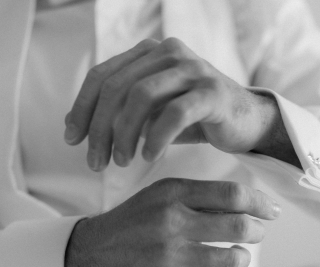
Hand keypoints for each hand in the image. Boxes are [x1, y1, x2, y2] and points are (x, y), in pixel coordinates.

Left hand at [63, 38, 296, 170]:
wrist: (248, 122)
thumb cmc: (197, 118)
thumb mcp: (151, 111)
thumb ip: (119, 111)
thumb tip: (74, 124)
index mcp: (150, 51)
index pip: (102, 75)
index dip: (82, 108)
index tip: (72, 140)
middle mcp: (170, 52)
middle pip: (117, 86)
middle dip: (100, 127)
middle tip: (95, 162)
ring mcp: (193, 68)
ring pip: (141, 96)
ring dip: (124, 134)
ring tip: (121, 162)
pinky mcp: (213, 91)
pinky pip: (174, 113)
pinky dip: (156, 137)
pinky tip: (149, 157)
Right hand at [64, 178, 280, 266]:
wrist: (89, 254)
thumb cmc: (135, 221)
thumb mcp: (161, 196)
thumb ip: (200, 197)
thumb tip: (250, 203)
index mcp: (173, 193)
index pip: (232, 195)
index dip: (260, 203)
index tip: (272, 211)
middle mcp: (172, 221)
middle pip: (239, 227)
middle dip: (257, 232)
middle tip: (257, 233)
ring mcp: (169, 255)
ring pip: (232, 259)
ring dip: (243, 258)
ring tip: (239, 255)